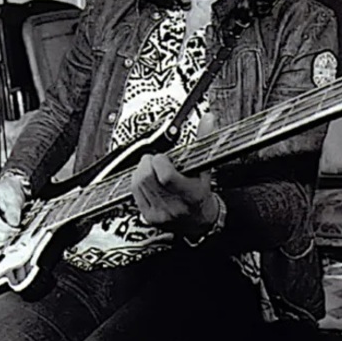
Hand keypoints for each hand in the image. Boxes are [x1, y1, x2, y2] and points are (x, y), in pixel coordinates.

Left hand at [131, 114, 218, 235]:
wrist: (200, 222)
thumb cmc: (202, 192)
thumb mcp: (206, 167)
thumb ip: (204, 141)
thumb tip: (207, 118)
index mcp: (191, 194)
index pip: (166, 176)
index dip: (161, 162)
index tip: (165, 157)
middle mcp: (174, 206)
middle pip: (147, 178)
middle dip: (149, 162)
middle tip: (157, 159)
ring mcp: (160, 213)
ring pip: (138, 184)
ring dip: (142, 170)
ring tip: (153, 167)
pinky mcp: (149, 217)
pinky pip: (134, 193)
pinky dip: (138, 181)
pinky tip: (148, 179)